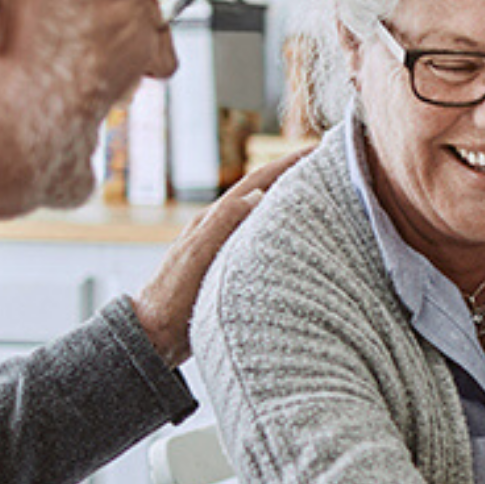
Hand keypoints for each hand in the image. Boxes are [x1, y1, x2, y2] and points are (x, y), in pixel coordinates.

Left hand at [133, 152, 310, 365]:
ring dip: (291, 199)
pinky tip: (299, 235)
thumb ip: (223, 223)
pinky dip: (283, 227)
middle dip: (295, 174)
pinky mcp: (229, 265)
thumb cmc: (172, 297)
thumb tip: (257, 194)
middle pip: (264, 191)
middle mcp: (220, 226)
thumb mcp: (196, 255)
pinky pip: (263, 237)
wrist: (154, 334)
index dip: (288, 162)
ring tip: (323, 193)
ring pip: (264, 213)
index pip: (258, 181)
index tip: (319, 148)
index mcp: (213, 218)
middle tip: (330, 165)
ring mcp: (224, 245)